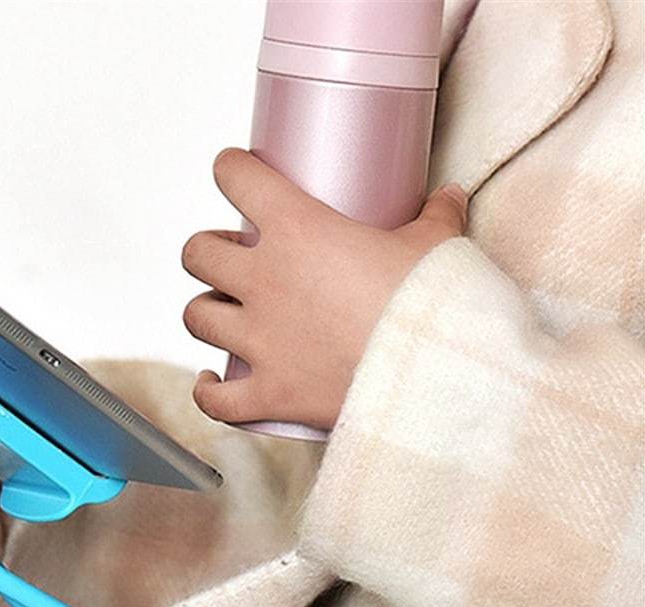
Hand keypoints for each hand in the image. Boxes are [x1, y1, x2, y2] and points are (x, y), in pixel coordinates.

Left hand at [181, 148, 468, 429]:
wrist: (437, 374)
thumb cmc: (435, 304)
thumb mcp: (438, 247)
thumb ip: (437, 218)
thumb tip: (448, 198)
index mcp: (298, 229)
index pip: (238, 180)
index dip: (231, 170)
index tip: (234, 171)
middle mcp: (265, 282)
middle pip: (198, 254)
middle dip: (208, 251)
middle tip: (232, 256)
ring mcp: (260, 341)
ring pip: (196, 317)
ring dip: (205, 311)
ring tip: (224, 311)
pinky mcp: (268, 393)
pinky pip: (215, 398)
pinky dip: (207, 391)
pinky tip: (209, 380)